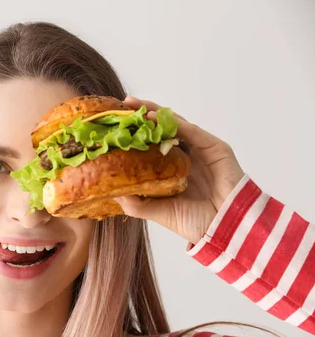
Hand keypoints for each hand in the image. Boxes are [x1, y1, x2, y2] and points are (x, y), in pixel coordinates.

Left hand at [113, 96, 245, 244]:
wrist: (225, 230)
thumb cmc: (197, 224)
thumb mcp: (158, 212)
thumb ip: (136, 203)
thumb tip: (111, 191)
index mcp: (173, 171)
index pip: (151, 146)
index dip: (135, 134)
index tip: (115, 125)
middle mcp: (186, 157)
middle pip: (162, 130)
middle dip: (142, 117)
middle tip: (123, 105)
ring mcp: (200, 151)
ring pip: (175, 125)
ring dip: (154, 113)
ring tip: (134, 106)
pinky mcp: (215, 148)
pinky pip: (191, 131)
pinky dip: (173, 122)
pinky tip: (154, 116)